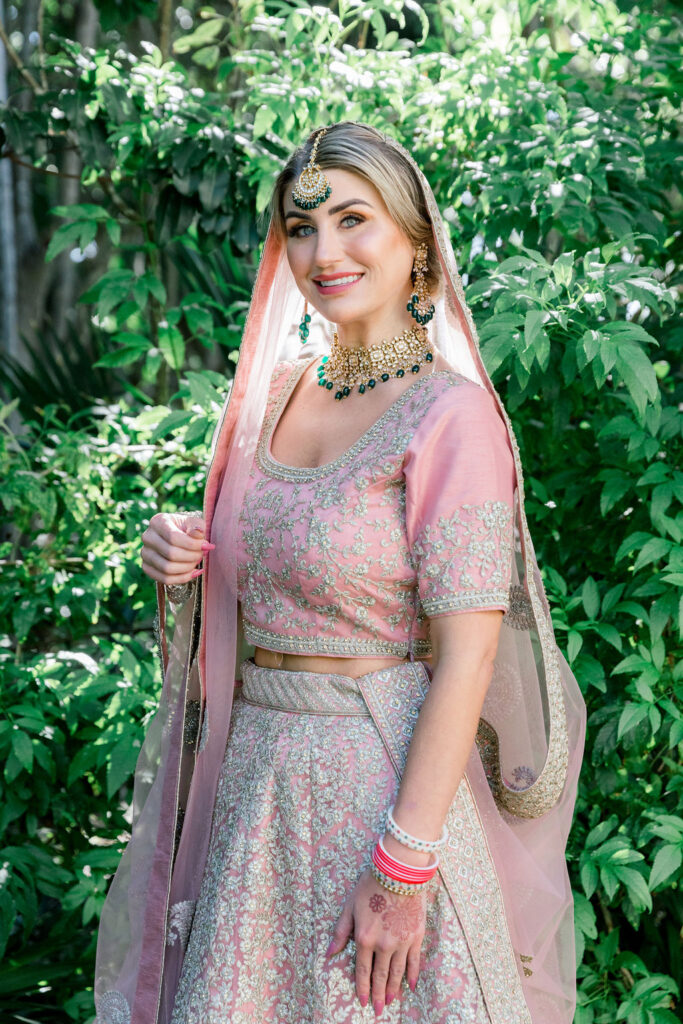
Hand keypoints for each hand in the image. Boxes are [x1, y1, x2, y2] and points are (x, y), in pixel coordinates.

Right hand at [140, 512, 213, 583]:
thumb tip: (198, 534)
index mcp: (158, 522)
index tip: (207, 546)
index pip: (173, 537)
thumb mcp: (194, 523)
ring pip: (167, 568)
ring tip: (197, 561)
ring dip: (187, 568)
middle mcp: (148, 537)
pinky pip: (165, 579)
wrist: (177, 535)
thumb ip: (197, 527)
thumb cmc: (187, 528)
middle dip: (192, 557)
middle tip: (202, 554)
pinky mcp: (147, 567)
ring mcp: (145, 553)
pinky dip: (182, 578)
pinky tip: (194, 572)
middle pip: (171, 554)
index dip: (193, 544)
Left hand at [326, 867, 425, 1015]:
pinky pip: (414, 961)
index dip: (363, 987)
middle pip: (381, 976)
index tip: (363, 1001)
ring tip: (391, 1002)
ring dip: (394, 989)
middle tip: (378, 1010)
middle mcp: (383, 945)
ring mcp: (401, 942)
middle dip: (378, 995)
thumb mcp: (350, 906)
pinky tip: (411, 985)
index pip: (363, 970)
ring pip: (397, 972)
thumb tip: (330, 953)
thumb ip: (341, 931)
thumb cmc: (371, 886)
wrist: (398, 872)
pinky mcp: (416, 936)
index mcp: (365, 938)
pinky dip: (413, 975)